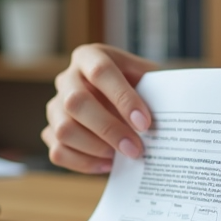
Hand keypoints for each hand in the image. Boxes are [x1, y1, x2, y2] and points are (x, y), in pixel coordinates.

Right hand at [42, 44, 158, 173]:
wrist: (125, 101)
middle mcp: (67, 78)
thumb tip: (169, 112)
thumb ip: (155, 89)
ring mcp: (55, 105)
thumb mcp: (149, 78)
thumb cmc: (140, 87)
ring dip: (95, 148)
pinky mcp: (50, 131)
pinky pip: (58, 152)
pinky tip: (108, 164)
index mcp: (90, 56)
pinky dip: (84, 163)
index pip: (101, 71)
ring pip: (63, 129)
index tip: (145, 122)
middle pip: (76, 102)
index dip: (123, 98)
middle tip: (136, 149)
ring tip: (122, 156)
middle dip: (108, 129)